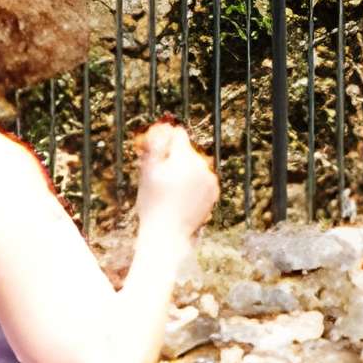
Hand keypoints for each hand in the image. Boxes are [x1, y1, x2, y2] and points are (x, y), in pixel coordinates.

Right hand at [134, 121, 219, 241]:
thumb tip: (163, 126)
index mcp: (185, 157)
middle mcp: (202, 164)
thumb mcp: (147, 173)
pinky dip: (194, 184)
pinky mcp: (214, 191)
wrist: (167, 236)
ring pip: (195, 165)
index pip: (178, 135)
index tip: (157, 155)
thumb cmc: (152, 204)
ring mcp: (210, 178)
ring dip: (184, 171)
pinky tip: (182, 198)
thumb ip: (154, 145)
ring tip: (171, 192)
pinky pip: (202, 179)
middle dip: (174, 158)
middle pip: (186, 151)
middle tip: (161, 179)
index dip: (166, 142)